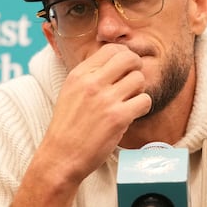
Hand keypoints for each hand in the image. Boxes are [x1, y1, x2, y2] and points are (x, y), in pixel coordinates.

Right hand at [35, 43, 151, 183]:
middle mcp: (92, 82)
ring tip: (128, 102)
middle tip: (132, 82)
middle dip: (136, 68)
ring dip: (139, 91)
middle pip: (129, 58)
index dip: (124, 56)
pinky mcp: (118, 117)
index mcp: (79, 74)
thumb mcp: (71, 91)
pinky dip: (142, 108)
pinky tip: (130, 114)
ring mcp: (106, 99)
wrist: (61, 157)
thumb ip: (90, 75)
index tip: (124, 69)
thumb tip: (116, 60)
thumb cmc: (67, 127)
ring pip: (140, 79)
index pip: (111, 49)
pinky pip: (145, 101)